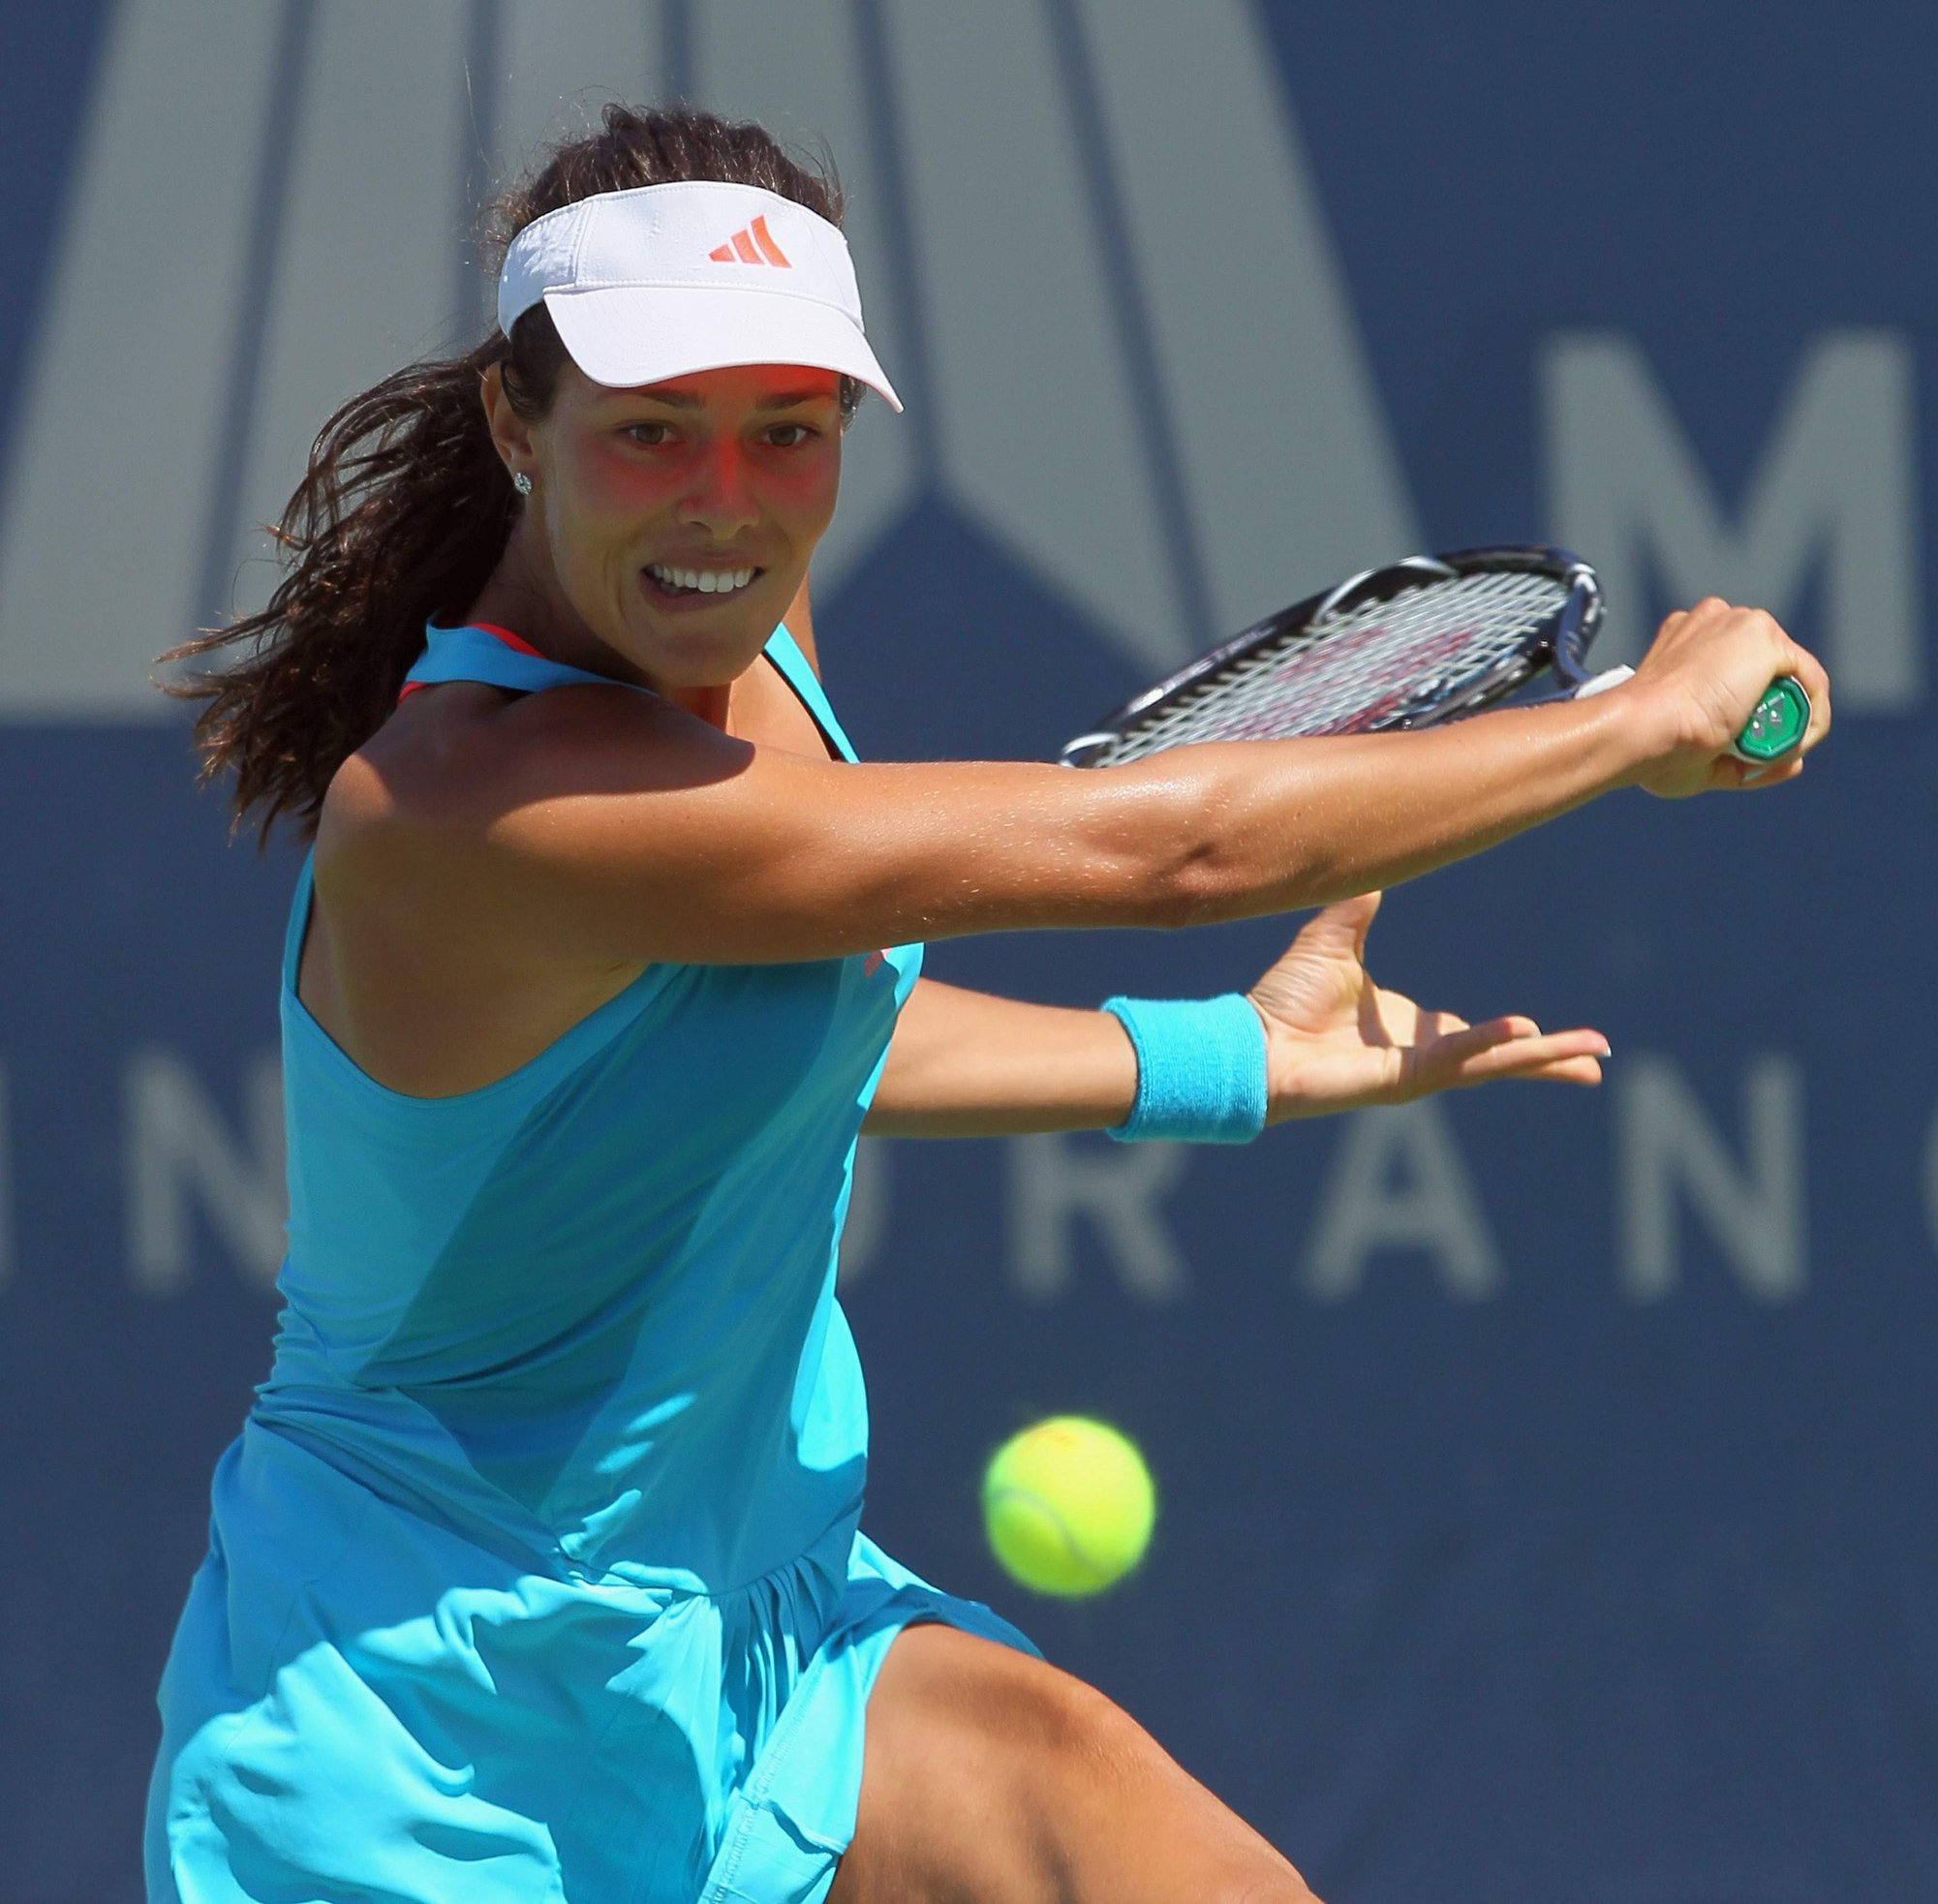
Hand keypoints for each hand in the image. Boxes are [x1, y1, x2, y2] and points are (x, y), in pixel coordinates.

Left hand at [1246, 893, 1608, 1121]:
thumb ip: (1356, 912)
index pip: (1477, 1035)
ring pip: (1491, 1064)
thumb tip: (1372, 872)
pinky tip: (1524, 1034)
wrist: (1248, 1040)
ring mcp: (1412, 1071)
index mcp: (1410, 1029)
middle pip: (1500, 1057)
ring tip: (1589, 1058)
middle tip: (1597, 1059)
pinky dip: (1488, 1045)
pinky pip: (1453, 1060)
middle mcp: (1418, 1053)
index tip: (1544, 1031)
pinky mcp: (1398, 1081)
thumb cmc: (1281, 1002)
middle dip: (1549, 1059)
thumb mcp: (1330, 942)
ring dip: (1540, 1059)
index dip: (1514, 1036)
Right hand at [1622, 597, 1831, 797]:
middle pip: (1766, 668)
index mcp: (1687, 636)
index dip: (1749, 707)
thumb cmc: (1652, 746)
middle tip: (1757, 752)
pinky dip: (1813, 716)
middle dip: (1770, 710)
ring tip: (1770, 753)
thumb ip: (1743, 754)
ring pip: (1790, 674)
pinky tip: (1797, 744)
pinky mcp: (1766, 640)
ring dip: (1791, 715)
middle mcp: (1715, 620)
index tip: (1741, 744)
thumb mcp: (1701, 748)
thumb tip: (1793, 765)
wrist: (1640, 730)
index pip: (1736, 665)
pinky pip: (1811, 681)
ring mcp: (1742, 625)